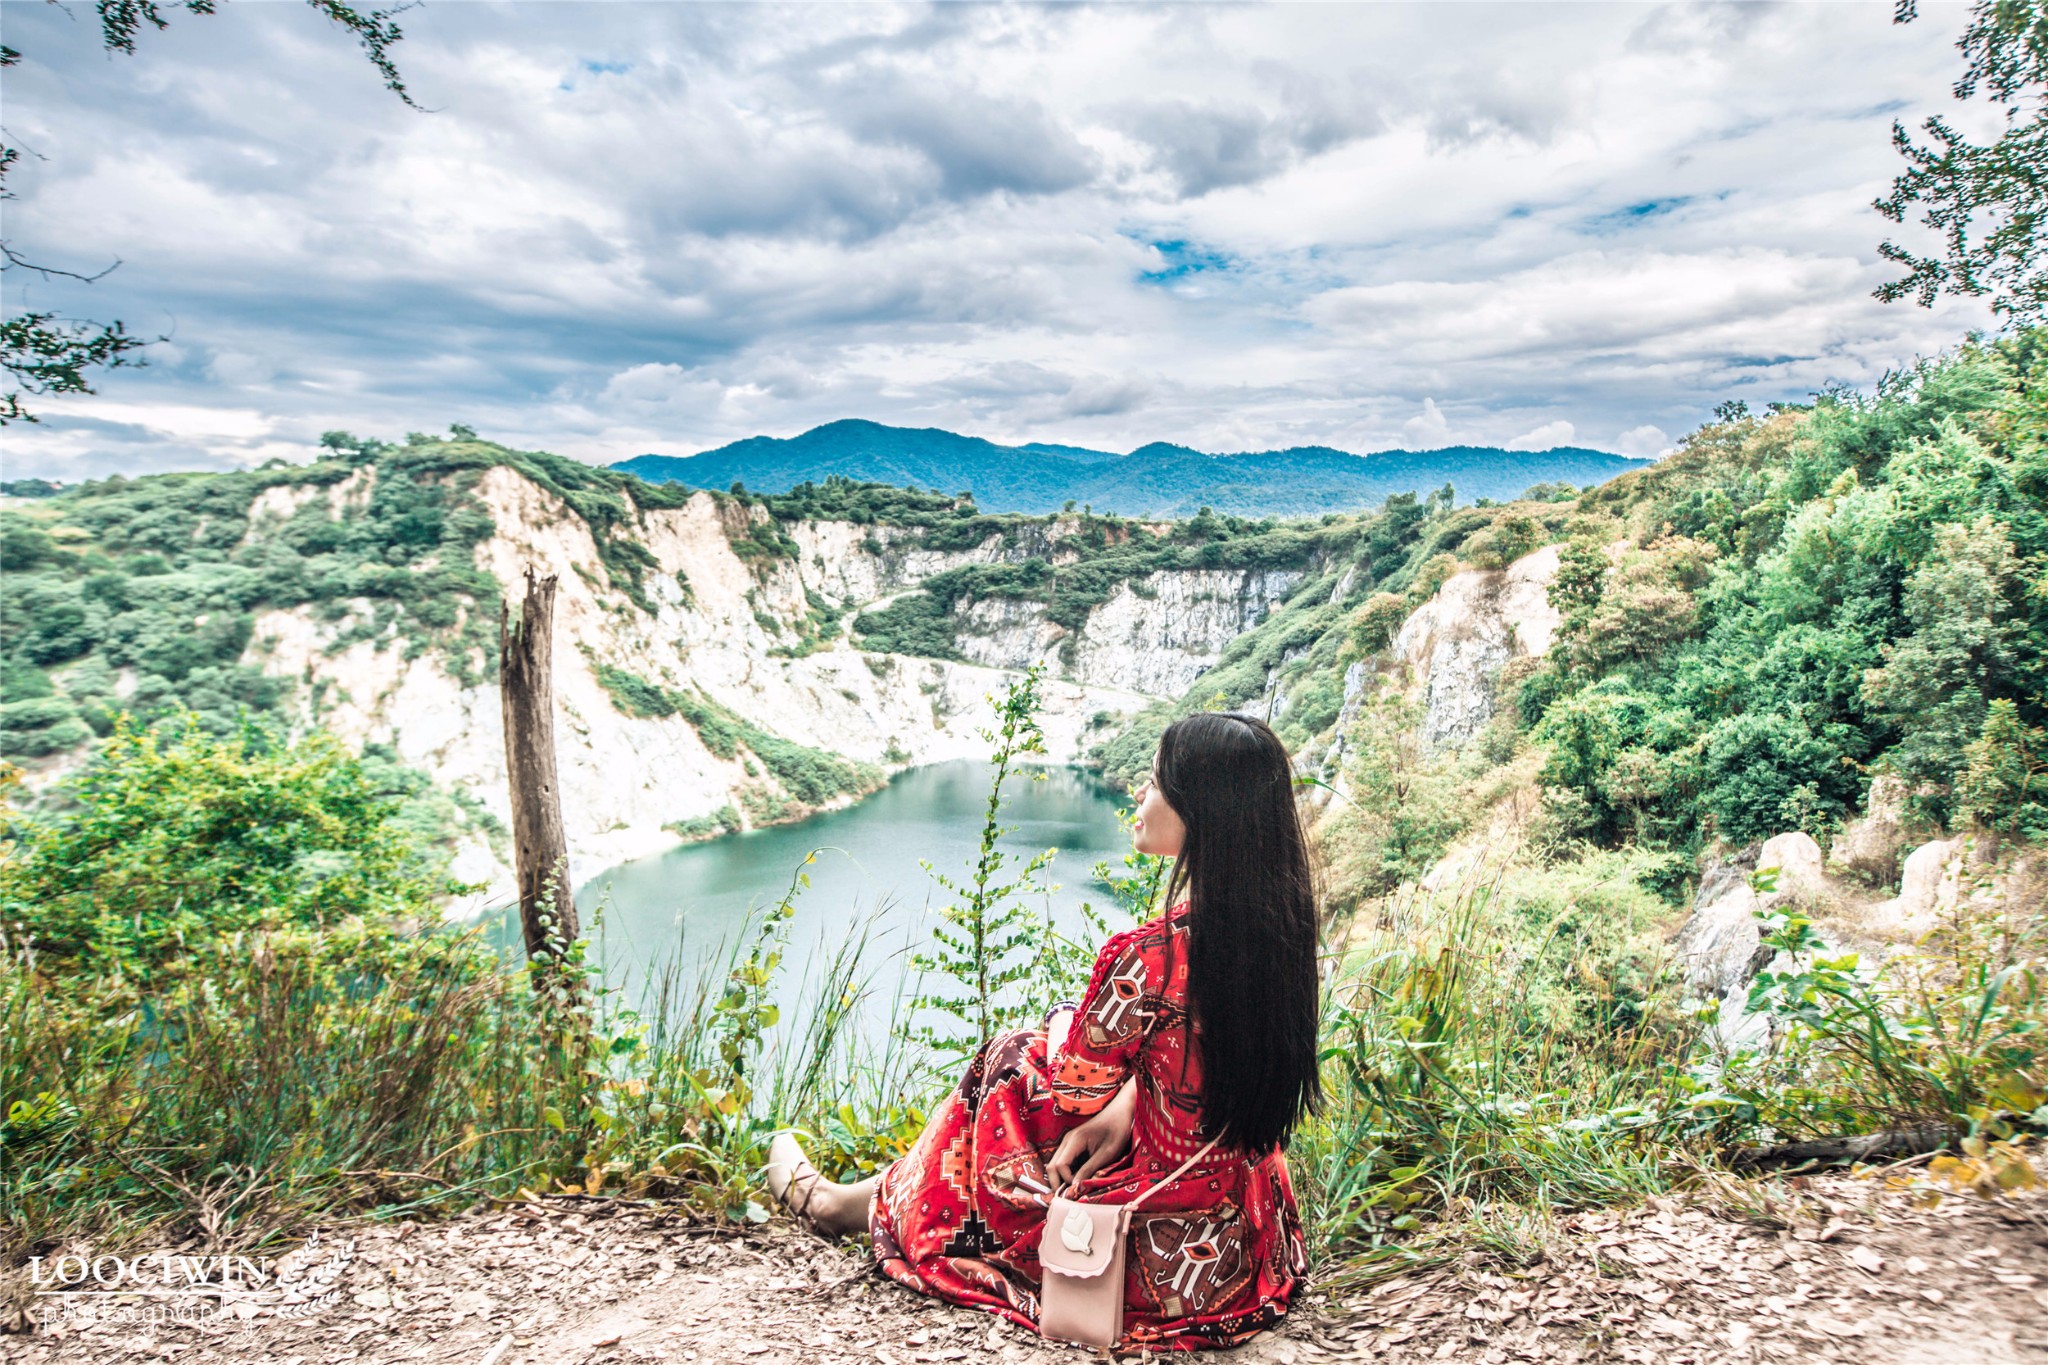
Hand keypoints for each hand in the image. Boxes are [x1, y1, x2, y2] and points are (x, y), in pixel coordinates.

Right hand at [1045, 1078, 1136, 1197]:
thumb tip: (1075, 1187)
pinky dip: (1067, 1173)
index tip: (1079, 1190)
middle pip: (1052, 1166)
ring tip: (1075, 1191)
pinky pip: (1064, 1162)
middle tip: (1070, 1197)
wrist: (1120, 1112)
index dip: (1066, 1181)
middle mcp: (1066, 1141)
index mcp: (1074, 1141)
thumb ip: (1089, 1169)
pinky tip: (1078, 1180)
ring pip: (1056, 1165)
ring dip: (1062, 1179)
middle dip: (1058, 1183)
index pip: (1059, 1166)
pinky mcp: (1073, 1146)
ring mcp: (1068, 1143)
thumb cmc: (1116, 1131)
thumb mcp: (1106, 1154)